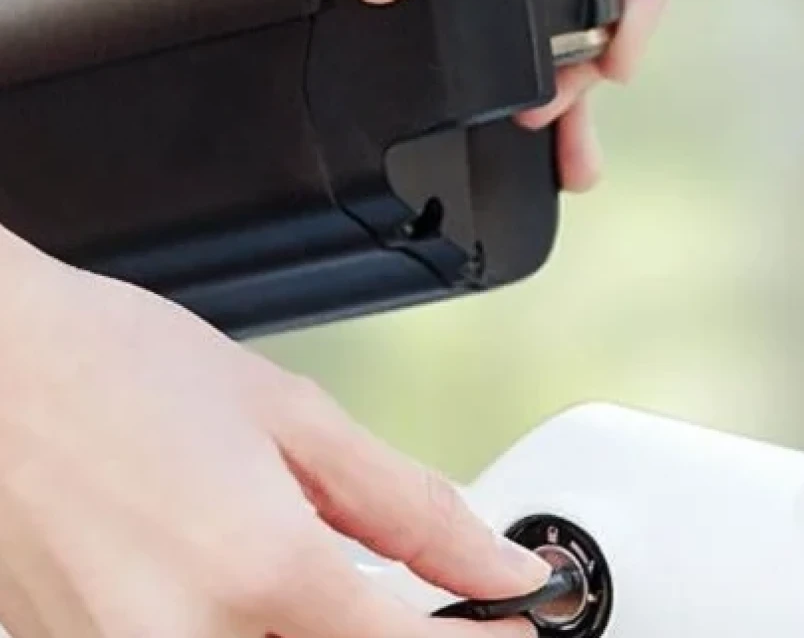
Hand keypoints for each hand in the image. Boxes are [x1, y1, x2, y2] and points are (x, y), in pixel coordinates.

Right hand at [0, 233, 548, 636]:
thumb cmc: (117, 366)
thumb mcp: (287, 412)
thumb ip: (401, 500)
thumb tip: (490, 558)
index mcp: (258, 566)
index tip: (512, 627)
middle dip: (393, 637)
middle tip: (419, 601)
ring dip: (318, 630)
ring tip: (319, 575)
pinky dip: (252, 628)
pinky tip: (243, 582)